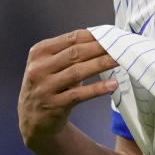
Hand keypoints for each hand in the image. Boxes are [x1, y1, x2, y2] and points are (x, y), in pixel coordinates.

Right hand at [18, 29, 119, 152]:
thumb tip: (102, 38)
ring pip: (78, 72)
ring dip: (102, 64)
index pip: (71, 39)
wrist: (33, 119)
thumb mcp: (50, 65)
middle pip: (75, 53)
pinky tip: (113, 84)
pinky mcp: (54, 105)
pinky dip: (98, 88)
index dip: (94, 36)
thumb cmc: (49, 84)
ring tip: (120, 60)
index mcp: (39, 52)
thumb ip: (68, 52)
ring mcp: (45, 87)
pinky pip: (80, 94)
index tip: (112, 35)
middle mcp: (39, 68)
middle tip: (120, 46)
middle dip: (100, 48)